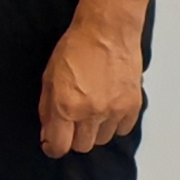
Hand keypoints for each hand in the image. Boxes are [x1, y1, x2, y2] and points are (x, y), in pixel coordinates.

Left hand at [39, 10, 147, 157]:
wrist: (107, 32)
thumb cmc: (76, 49)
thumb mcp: (49, 78)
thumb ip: (47, 109)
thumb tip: (48, 132)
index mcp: (66, 106)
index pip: (59, 146)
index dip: (53, 147)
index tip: (52, 143)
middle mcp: (91, 112)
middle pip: (82, 146)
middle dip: (73, 138)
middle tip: (72, 122)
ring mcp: (115, 110)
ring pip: (103, 139)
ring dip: (95, 131)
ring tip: (92, 111)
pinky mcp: (133, 105)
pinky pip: (122, 129)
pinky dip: (115, 124)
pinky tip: (108, 108)